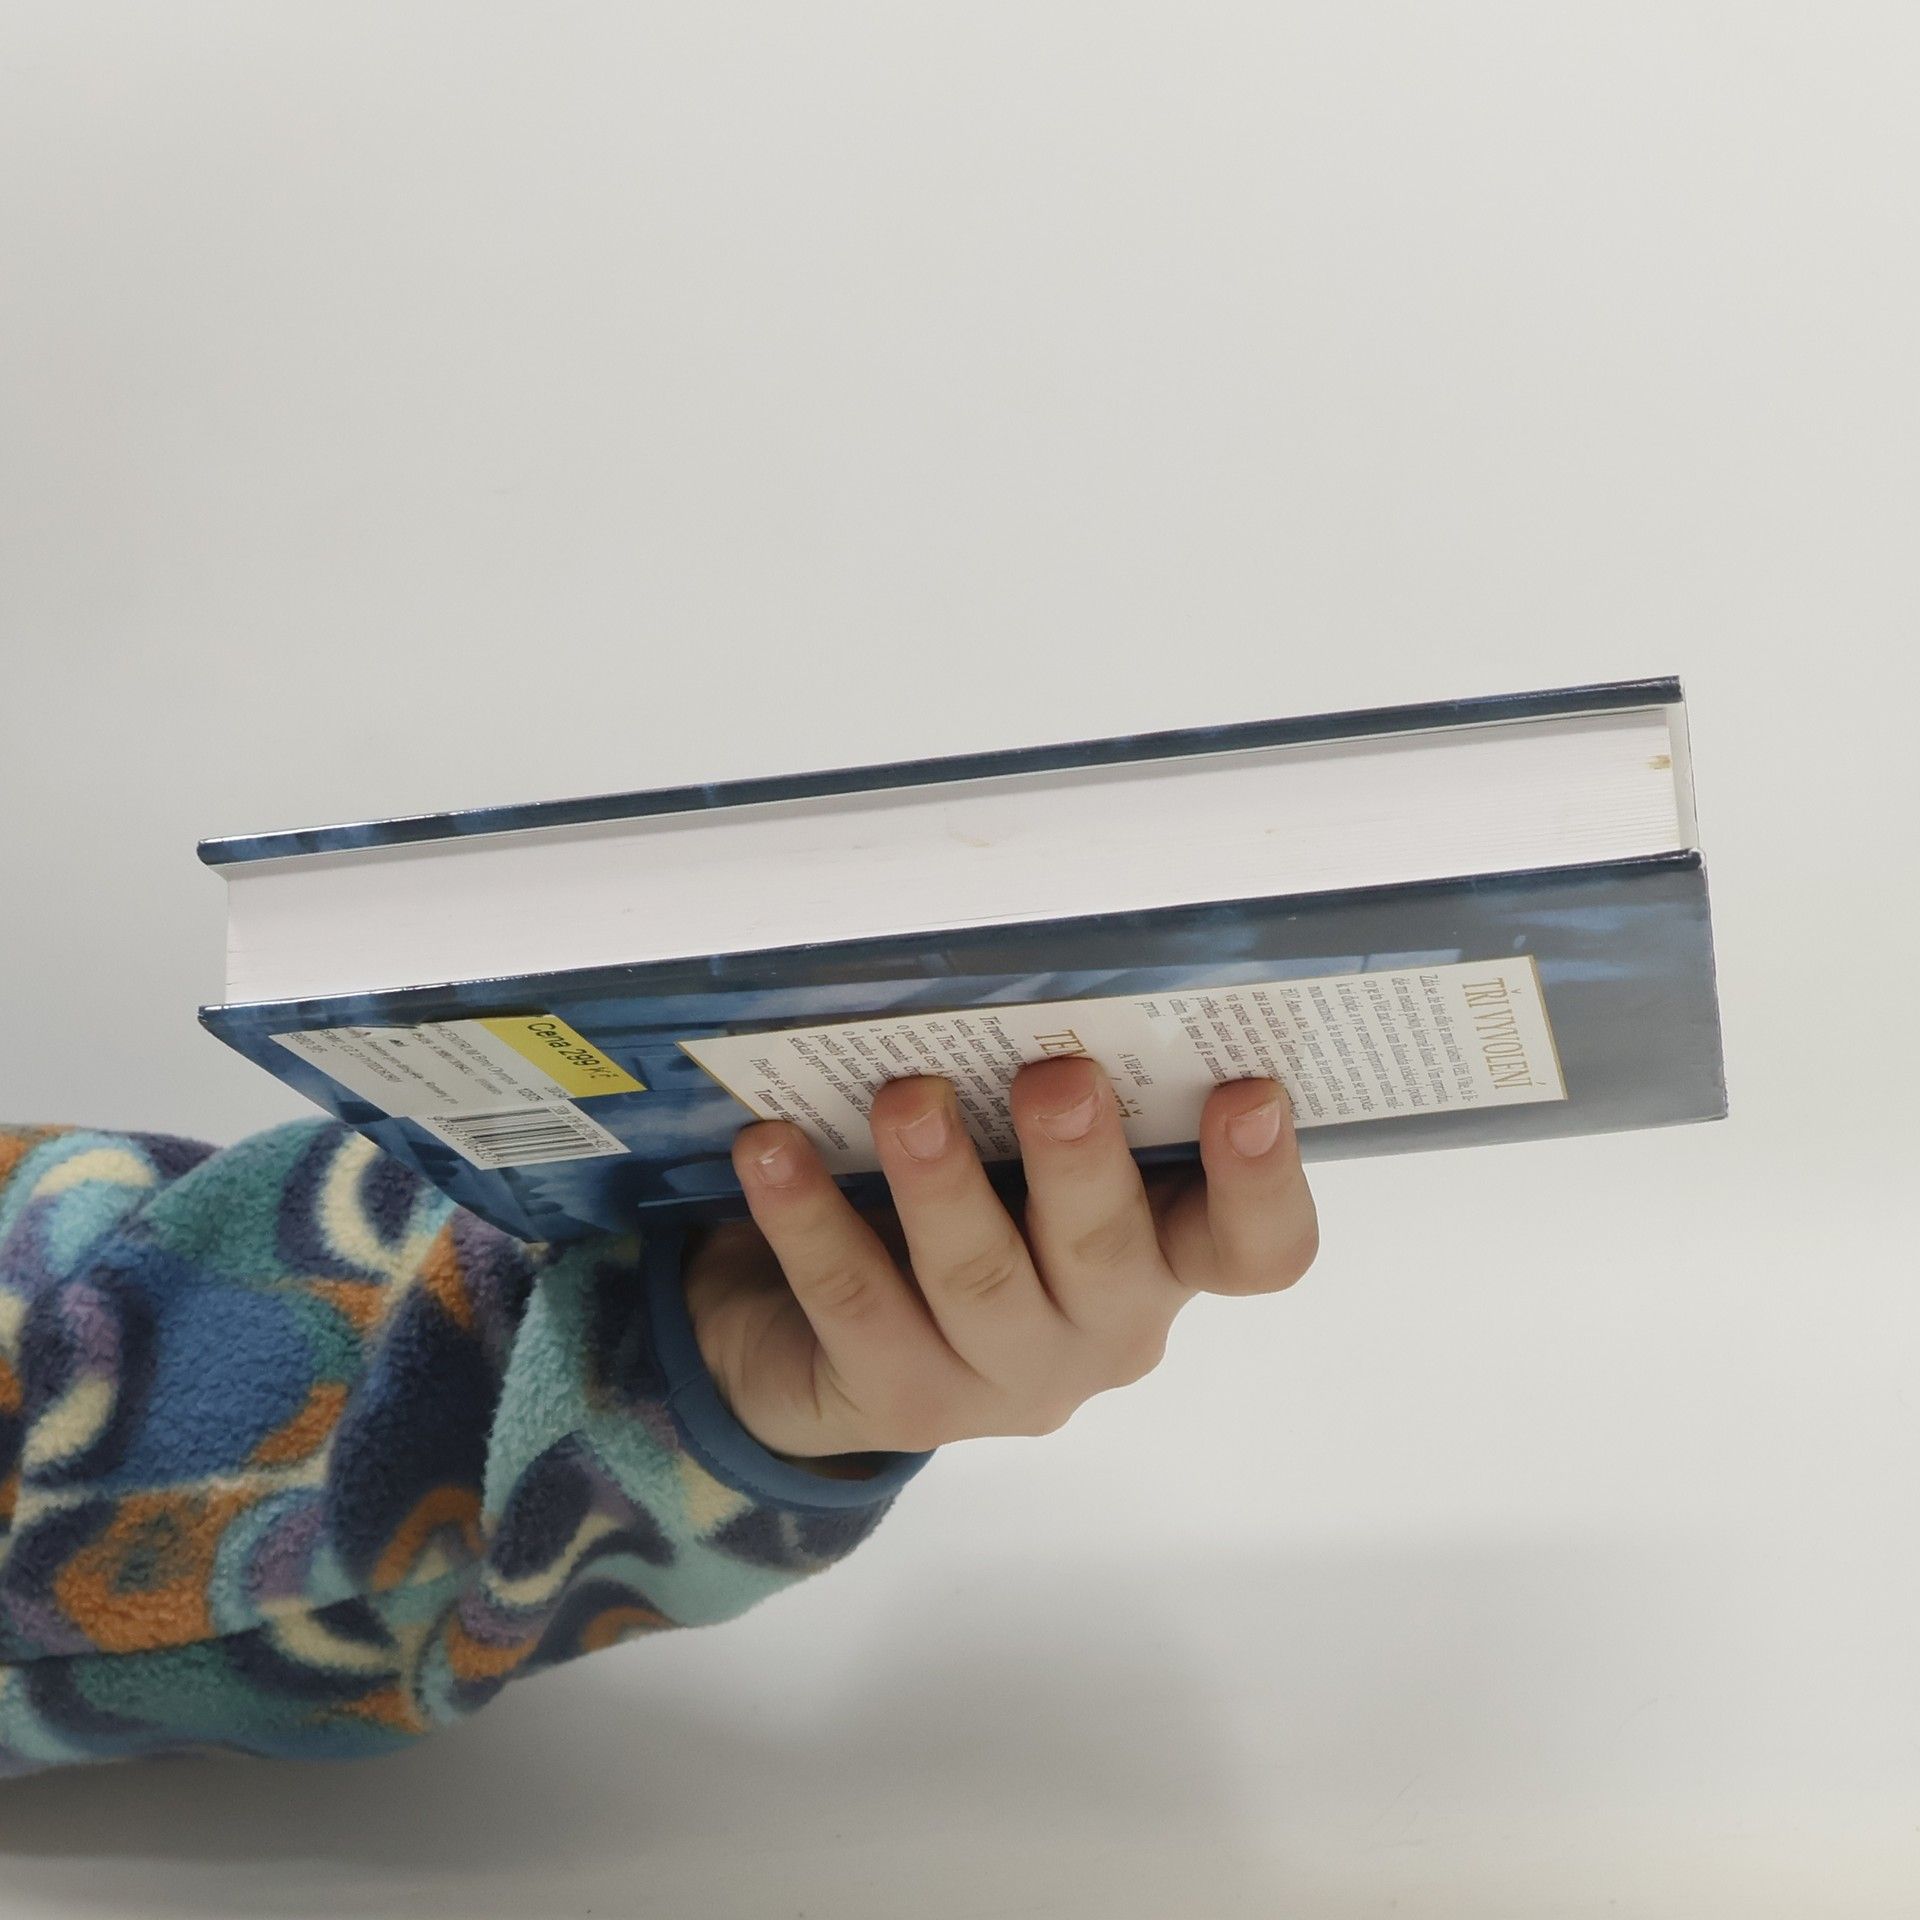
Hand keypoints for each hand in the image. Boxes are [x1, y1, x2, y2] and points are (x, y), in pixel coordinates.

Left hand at [679, 1055, 1319, 1466]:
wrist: (817, 1347)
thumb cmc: (963, 1207)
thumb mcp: (1022, 1156)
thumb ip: (1047, 1095)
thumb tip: (1028, 969)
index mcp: (1163, 1259)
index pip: (1255, 1248)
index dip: (1263, 1182)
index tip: (1248, 1091)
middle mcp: (1104, 1328)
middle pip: (1108, 1256)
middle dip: (1081, 1163)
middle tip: (1056, 1078)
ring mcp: (1005, 1378)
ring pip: (978, 1280)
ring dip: (943, 1184)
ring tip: (906, 1100)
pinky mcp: (901, 1399)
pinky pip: (854, 1299)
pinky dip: (809, 1217)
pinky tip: (772, 1150)